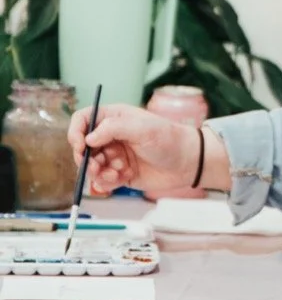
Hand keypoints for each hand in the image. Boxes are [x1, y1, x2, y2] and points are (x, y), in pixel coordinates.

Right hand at [68, 103, 200, 195]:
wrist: (187, 162)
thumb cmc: (169, 139)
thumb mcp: (142, 128)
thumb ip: (113, 129)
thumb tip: (89, 138)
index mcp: (114, 118)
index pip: (83, 120)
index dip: (76, 132)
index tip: (80, 146)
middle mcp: (111, 136)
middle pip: (82, 147)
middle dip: (86, 159)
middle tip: (97, 166)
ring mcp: (114, 155)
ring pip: (90, 166)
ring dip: (99, 172)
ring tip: (116, 172)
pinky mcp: (119, 173)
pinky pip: (102, 181)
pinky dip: (107, 182)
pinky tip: (122, 178)